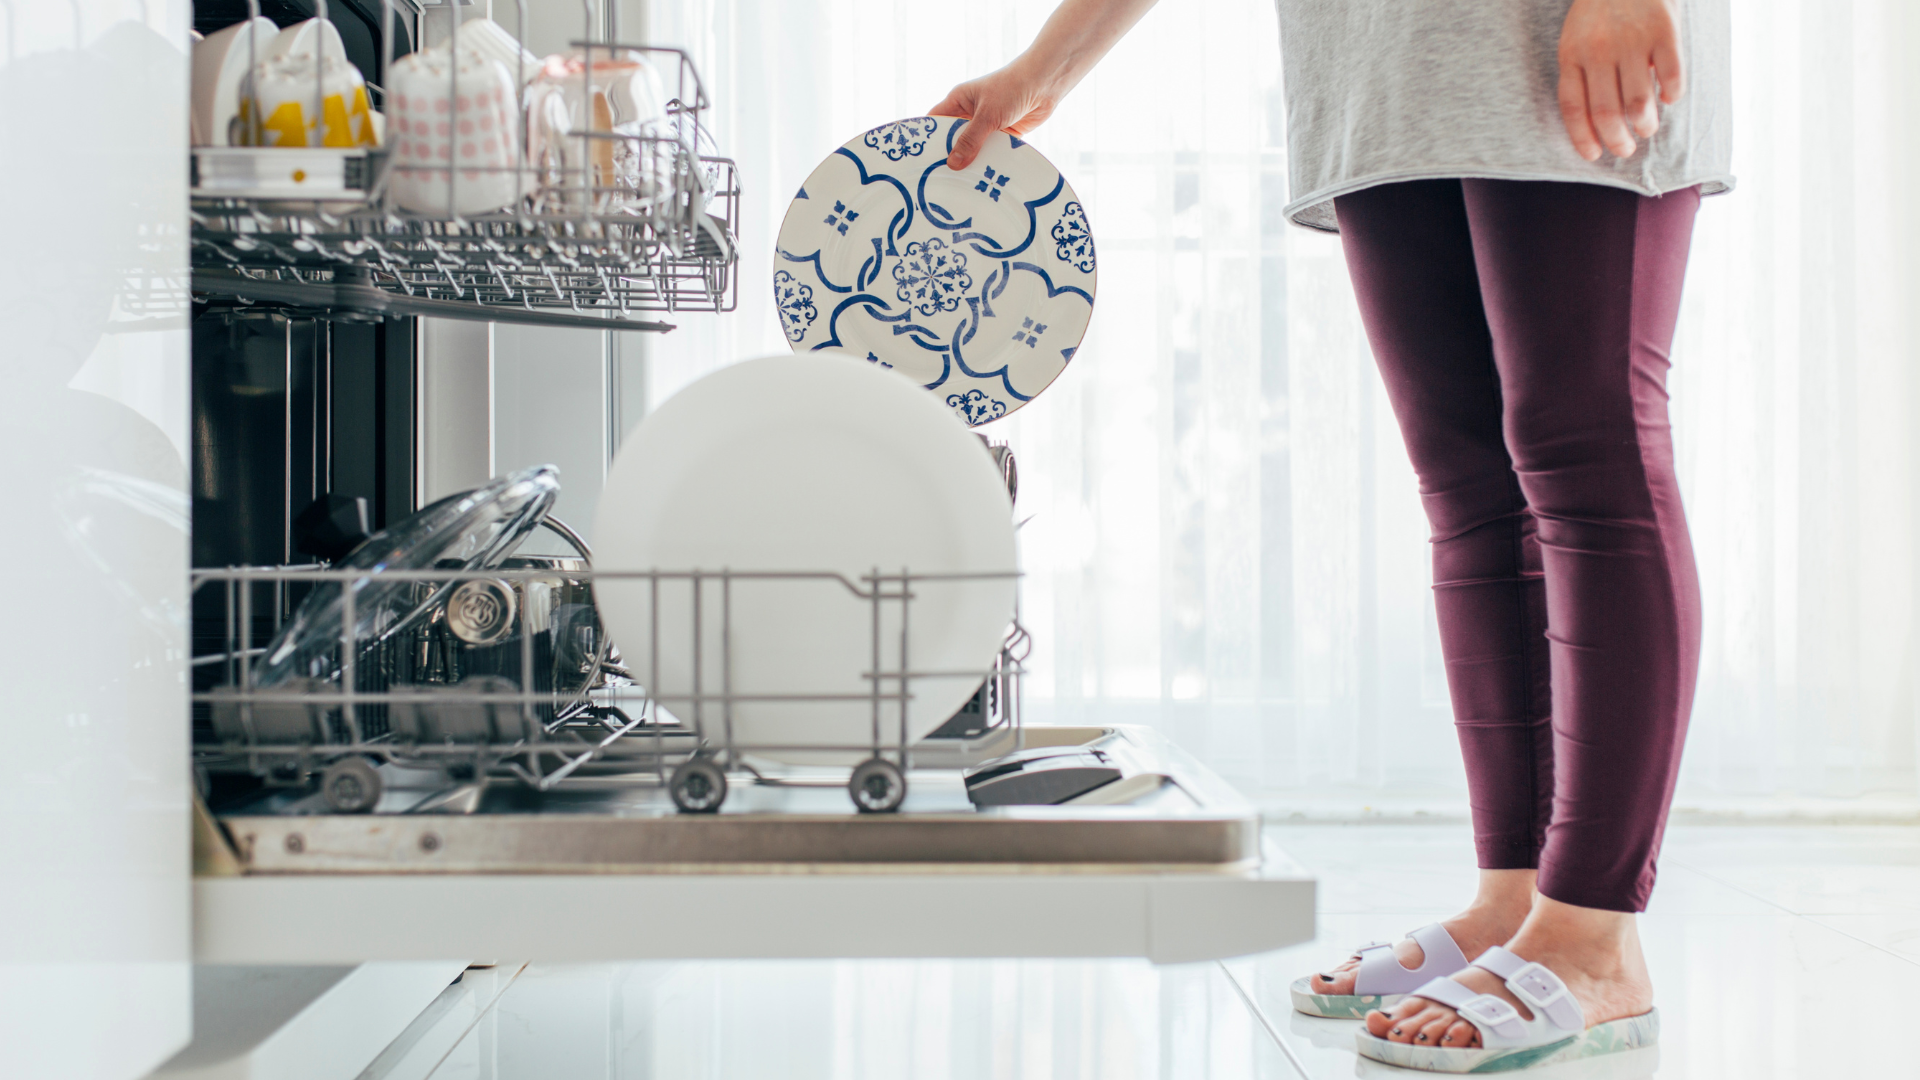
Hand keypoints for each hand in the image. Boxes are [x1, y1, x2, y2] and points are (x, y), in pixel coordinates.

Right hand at [928, 57, 1061, 170]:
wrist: (1045, 83)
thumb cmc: (1012, 88)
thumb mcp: (987, 115)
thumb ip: (970, 140)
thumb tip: (953, 164)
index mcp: (958, 101)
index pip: (935, 122)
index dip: (927, 140)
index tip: (920, 161)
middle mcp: (969, 114)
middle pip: (953, 140)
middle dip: (949, 157)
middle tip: (939, 180)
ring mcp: (986, 125)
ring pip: (973, 149)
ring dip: (971, 162)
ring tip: (961, 185)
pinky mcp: (1003, 135)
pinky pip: (992, 152)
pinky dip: (990, 162)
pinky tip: (984, 179)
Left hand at [1556, 0, 1684, 161]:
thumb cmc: (1601, 11)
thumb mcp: (1578, 38)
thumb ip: (1583, 73)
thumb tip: (1599, 123)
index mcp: (1572, 54)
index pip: (1573, 107)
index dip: (1583, 138)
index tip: (1594, 155)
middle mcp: (1599, 50)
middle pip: (1605, 112)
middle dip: (1617, 140)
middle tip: (1626, 149)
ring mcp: (1632, 41)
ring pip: (1638, 102)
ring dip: (1645, 125)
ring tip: (1647, 129)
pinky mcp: (1664, 31)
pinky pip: (1671, 77)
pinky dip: (1672, 96)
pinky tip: (1669, 98)